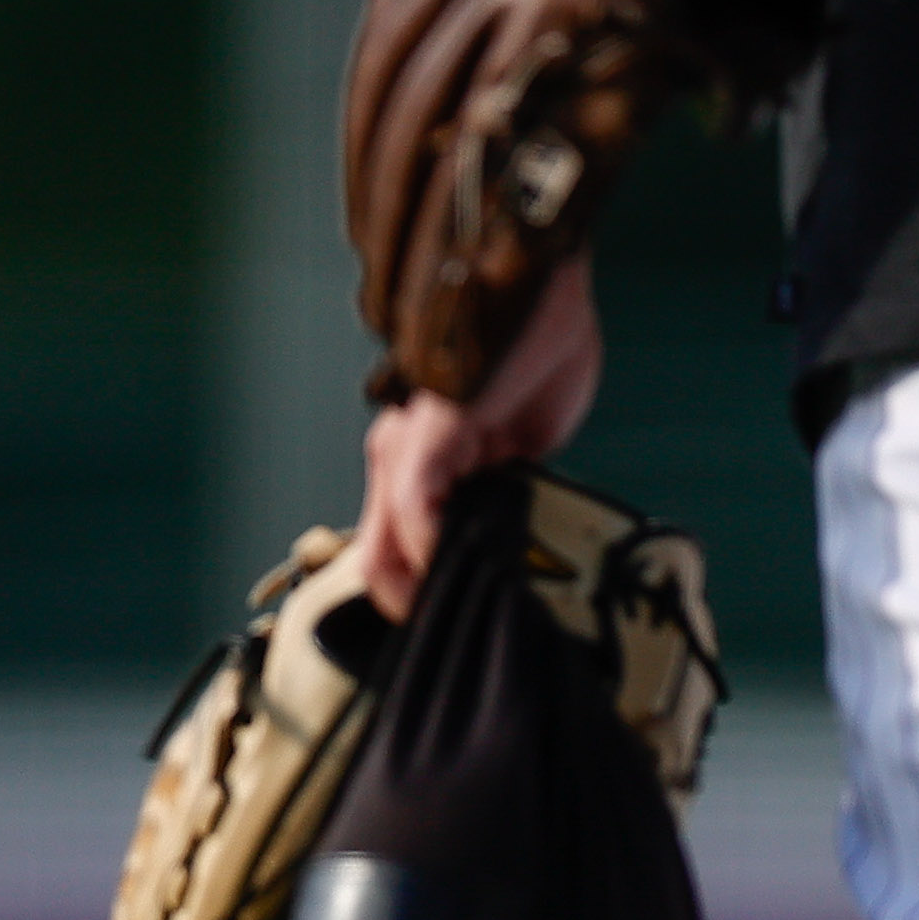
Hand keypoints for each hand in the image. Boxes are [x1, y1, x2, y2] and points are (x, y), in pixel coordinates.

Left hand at [346, 254, 607, 621]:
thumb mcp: (530, 436)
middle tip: (457, 647)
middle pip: (382, 564)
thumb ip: (510, 489)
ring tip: (464, 623)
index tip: (462, 633)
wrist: (531, 272)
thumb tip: (517, 537)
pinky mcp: (424, 437)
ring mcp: (406, 452)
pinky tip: (461, 572)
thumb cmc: (536, 336)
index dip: (426, 598)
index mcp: (424, 461)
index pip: (405, 551)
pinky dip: (433, 553)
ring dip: (425, 594)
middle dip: (417, 613)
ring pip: (386, 552)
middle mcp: (400, 459)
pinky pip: (416, 514)